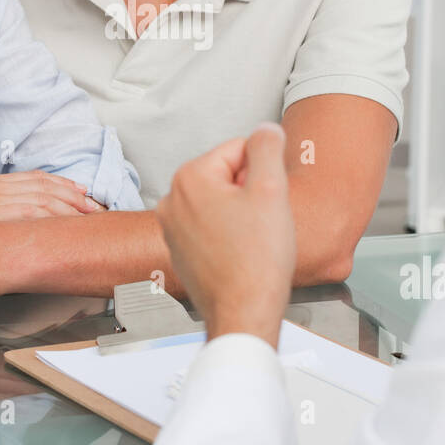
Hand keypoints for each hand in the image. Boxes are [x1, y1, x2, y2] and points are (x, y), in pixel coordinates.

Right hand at [0, 170, 104, 219]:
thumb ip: (4, 205)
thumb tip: (40, 209)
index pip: (37, 178)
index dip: (65, 185)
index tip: (85, 194)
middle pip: (43, 188)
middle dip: (74, 199)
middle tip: (94, 210)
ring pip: (41, 201)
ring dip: (69, 210)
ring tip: (88, 218)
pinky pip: (29, 216)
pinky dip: (52, 220)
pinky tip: (66, 227)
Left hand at [154, 122, 295, 347]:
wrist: (244, 314)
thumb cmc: (256, 261)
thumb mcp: (272, 189)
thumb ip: (268, 147)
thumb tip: (265, 130)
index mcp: (190, 178)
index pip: (239, 150)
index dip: (264, 172)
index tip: (268, 200)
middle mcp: (173, 200)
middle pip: (227, 175)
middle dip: (250, 193)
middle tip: (262, 223)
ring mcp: (173, 228)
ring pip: (221, 203)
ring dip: (242, 215)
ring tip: (252, 241)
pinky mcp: (180, 251)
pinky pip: (212, 228)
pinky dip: (230, 236)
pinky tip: (242, 255)